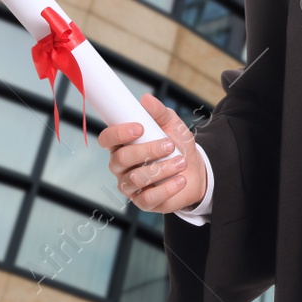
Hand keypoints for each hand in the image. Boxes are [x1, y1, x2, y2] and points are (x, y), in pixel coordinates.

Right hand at [100, 92, 205, 213]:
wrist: (196, 170)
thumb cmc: (177, 145)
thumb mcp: (172, 125)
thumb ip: (159, 112)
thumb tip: (145, 99)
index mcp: (122, 144)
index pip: (106, 139)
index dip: (118, 133)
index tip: (139, 127)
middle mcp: (120, 166)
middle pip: (121, 159)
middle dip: (147, 151)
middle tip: (170, 144)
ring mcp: (129, 186)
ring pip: (136, 179)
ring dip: (162, 169)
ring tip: (181, 162)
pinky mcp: (143, 202)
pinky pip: (148, 198)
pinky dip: (167, 188)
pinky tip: (181, 180)